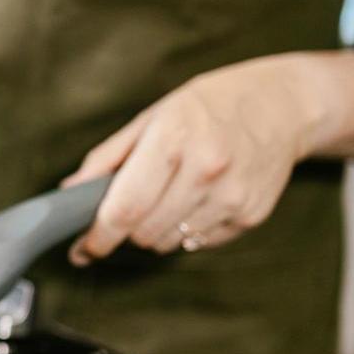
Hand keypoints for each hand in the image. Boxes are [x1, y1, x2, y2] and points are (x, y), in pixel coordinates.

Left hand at [61, 54, 323, 264]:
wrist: (283, 105)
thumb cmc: (207, 106)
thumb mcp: (152, 117)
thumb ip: (108, 158)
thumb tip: (71, 195)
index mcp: (174, 138)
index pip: (126, 207)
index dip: (99, 235)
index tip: (84, 248)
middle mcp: (207, 169)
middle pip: (144, 232)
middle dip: (125, 229)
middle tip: (127, 210)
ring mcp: (233, 196)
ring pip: (169, 242)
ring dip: (156, 231)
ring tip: (168, 195)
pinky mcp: (251, 215)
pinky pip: (198, 242)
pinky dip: (186, 230)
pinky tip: (198, 199)